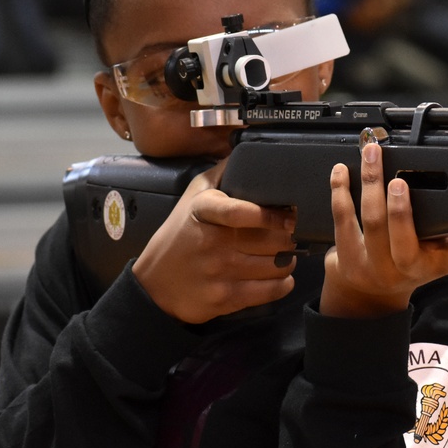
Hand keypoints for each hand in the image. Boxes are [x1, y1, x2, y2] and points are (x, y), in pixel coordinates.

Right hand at [132, 159, 296, 322]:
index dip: (271, 215)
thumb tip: (249, 149)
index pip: (240, 211)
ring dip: (289, 260)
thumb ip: (222, 173)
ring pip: (276, 266)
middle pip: (271, 240)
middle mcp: (212, 242)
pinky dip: (284, 284)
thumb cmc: (180, 234)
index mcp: (204, 212)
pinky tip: (282, 276)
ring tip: (286, 255)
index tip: (289, 215)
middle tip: (293, 235)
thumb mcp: (193, 196)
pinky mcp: (225, 298)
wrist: (154, 284)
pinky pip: (271, 291)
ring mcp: (219, 272)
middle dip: (290, 237)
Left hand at [320, 143, 447, 318]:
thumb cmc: (408, 267)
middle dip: (400, 208)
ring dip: (370, 184)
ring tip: (371, 156)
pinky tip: (341, 170)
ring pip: (370, 221)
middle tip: (399, 180)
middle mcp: (401, 268)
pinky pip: (342, 218)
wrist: (368, 294)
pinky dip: (340, 191)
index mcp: (429, 265)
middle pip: (401, 236)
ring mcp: (371, 262)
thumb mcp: (439, 261)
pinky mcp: (345, 254)